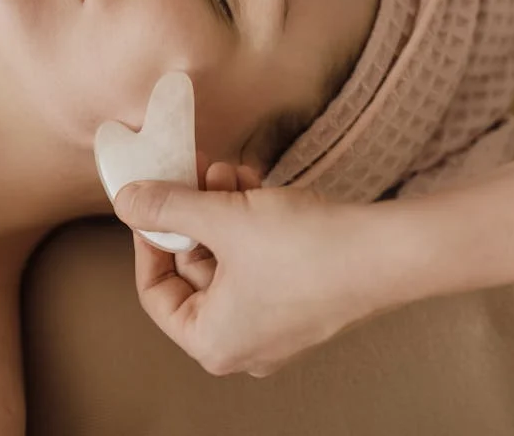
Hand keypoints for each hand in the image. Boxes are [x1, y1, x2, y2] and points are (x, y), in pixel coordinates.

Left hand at [114, 169, 384, 376]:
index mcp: (213, 342)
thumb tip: (126, 200)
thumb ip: (168, 208)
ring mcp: (276, 324)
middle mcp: (242, 343)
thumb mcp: (224, 218)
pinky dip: (252, 223)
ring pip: (229, 260)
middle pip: (195, 272)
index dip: (147, 240)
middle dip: (193, 214)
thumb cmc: (308, 250)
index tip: (150, 202)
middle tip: (193, 171)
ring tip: (229, 170)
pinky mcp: (303, 300)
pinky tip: (254, 183)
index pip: (155, 294)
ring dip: (222, 210)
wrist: (386, 252)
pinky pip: (260, 261)